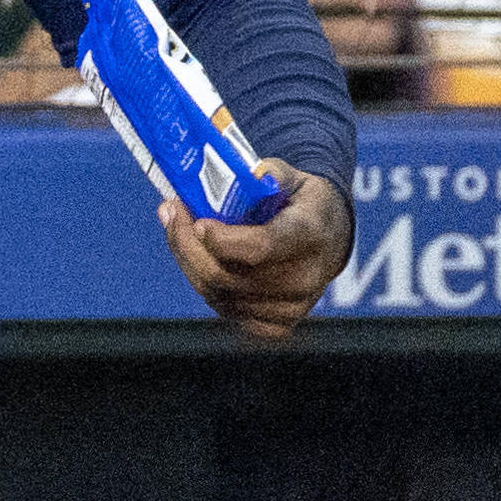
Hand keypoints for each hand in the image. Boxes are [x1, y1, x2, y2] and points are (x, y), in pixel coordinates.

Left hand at [165, 166, 347, 339]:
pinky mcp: (278, 325)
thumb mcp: (290, 176)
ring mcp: (291, 306)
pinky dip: (203, 282)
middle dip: (186, 244)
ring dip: (188, 260)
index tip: (197, 222)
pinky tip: (197, 257)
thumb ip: (260, 174)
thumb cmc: (301, 202)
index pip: (261, 247)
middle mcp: (303, 277)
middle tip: (171, 212)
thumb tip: (222, 178)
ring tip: (177, 227)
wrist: (330, 237)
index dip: (222, 241)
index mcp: (310, 234)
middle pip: (225, 275)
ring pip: (216, 293)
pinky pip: (225, 310)